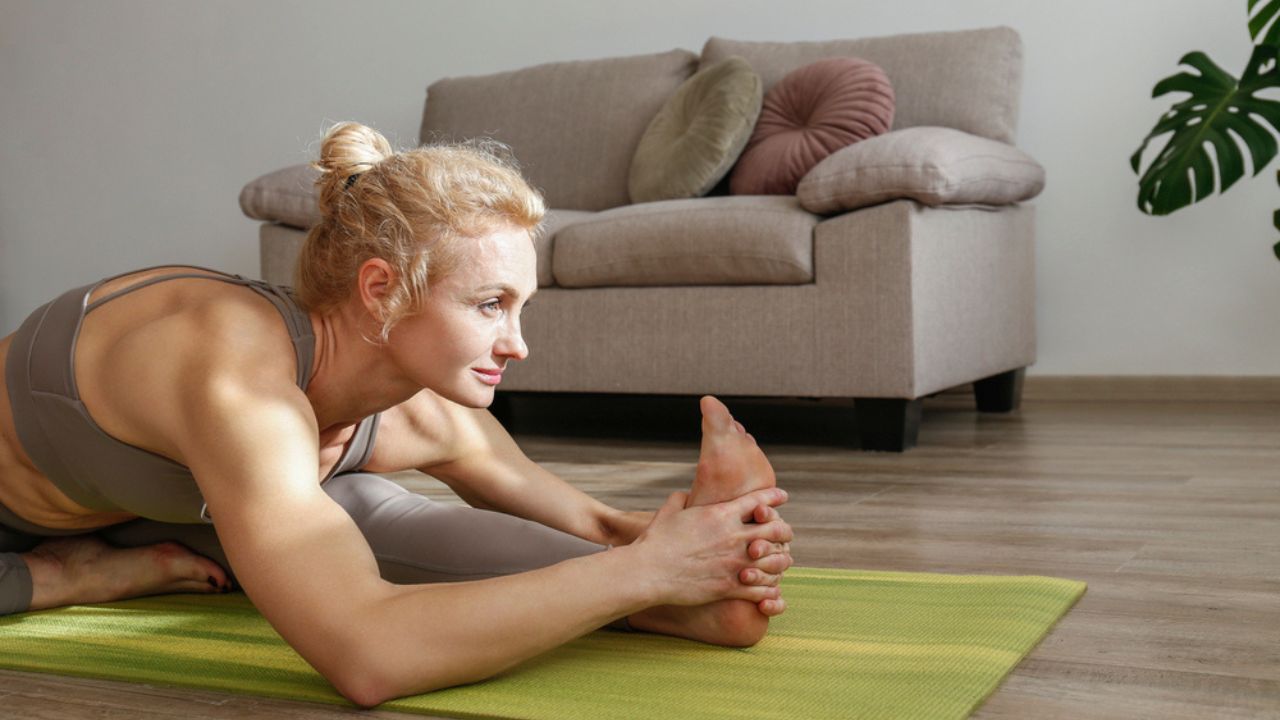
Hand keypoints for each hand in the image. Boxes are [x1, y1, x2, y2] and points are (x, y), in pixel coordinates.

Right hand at [631, 487, 790, 607]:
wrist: (649, 571)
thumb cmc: (656, 540)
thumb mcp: (669, 510)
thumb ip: (682, 498)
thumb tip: (686, 494)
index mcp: (722, 514)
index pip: (760, 500)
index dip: (775, 497)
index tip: (782, 497)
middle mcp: (734, 536)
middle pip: (776, 529)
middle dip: (784, 530)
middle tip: (785, 532)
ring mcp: (734, 563)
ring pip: (776, 560)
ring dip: (781, 559)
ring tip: (782, 560)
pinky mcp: (730, 587)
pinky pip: (763, 588)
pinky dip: (770, 587)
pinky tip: (770, 586)